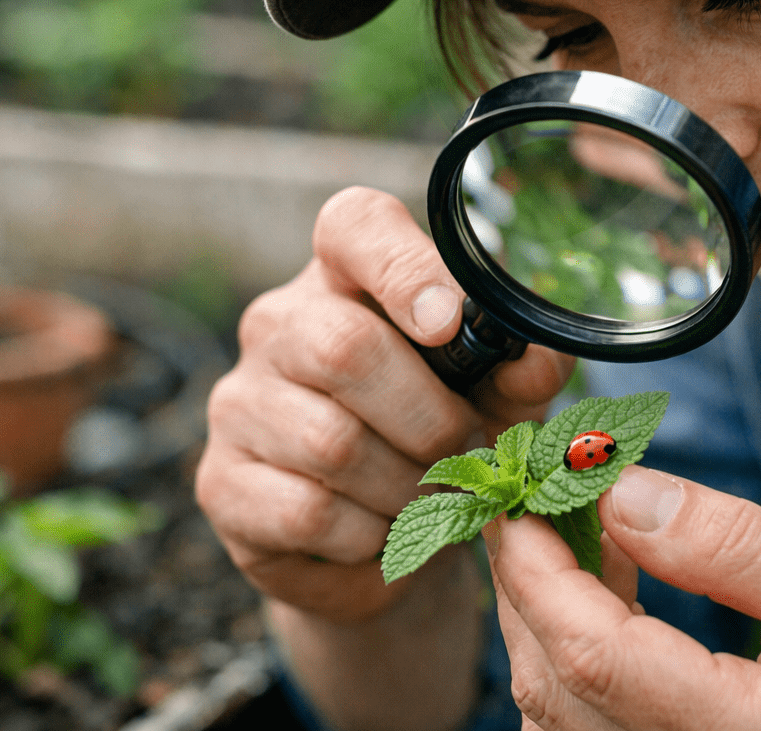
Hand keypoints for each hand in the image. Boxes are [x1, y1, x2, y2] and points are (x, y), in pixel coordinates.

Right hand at [196, 186, 573, 623]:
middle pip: (345, 348)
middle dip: (431, 417)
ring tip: (433, 495)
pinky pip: (307, 512)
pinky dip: (369, 534)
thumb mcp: (496, 392)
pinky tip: (384, 530)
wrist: (379, 535)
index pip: (354, 224)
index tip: (450, 322)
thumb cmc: (440, 430)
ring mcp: (240, 401)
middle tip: (469, 450)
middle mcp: (279, 323)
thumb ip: (522, 367)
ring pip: (332, 443)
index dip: (404, 266)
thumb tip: (538, 359)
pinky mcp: (222, 482)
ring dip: (408, 485)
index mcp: (349, 274)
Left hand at [485, 465, 760, 730]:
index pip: (589, 652)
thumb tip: (620, 492)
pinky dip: (576, 643)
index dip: (537, 564)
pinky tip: (609, 582)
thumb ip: (734, 543)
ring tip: (580, 522)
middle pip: (551, 679)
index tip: (522, 486)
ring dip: (547, 607)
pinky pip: (584, 723)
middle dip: (527, 574)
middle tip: (536, 487)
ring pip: (555, 706)